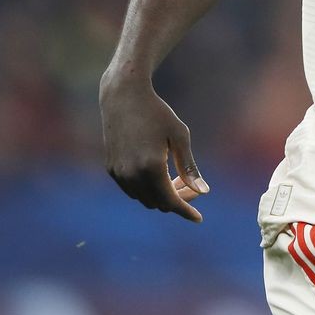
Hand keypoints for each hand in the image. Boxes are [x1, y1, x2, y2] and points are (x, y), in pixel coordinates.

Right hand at [100, 70, 208, 221]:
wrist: (123, 96)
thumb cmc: (157, 113)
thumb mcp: (179, 136)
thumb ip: (189, 167)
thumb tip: (203, 192)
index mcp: (151, 167)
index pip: (170, 201)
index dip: (186, 211)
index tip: (198, 218)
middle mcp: (131, 174)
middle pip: (158, 203)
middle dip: (177, 200)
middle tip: (192, 188)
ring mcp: (119, 173)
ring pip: (143, 199)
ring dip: (161, 196)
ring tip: (177, 179)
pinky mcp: (111, 168)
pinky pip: (131, 190)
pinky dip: (147, 189)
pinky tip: (159, 175)